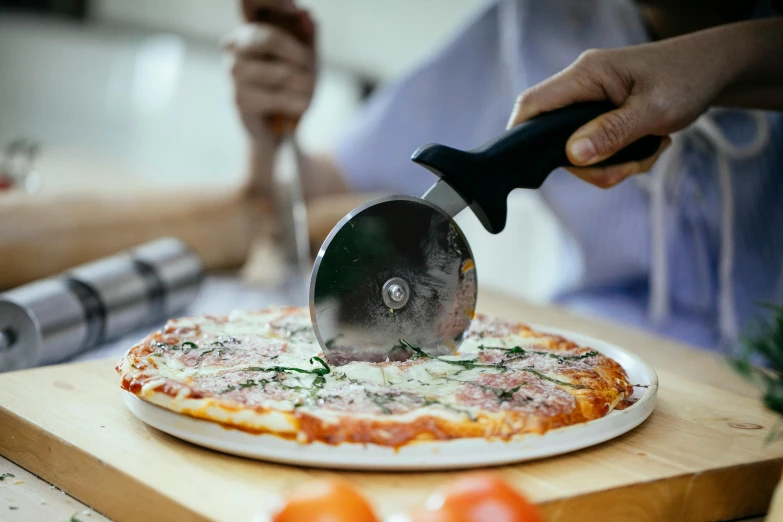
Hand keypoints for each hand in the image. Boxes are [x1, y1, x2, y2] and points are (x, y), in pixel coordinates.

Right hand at [223, 1, 315, 144]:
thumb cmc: (293, 88)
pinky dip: (294, 101)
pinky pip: (274, 96)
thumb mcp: (307, 60)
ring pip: (278, 72)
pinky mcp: (239, 99)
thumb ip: (308, 36)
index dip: (271, 1)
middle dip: (299, 55)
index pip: (247, 1)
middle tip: (312, 68)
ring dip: (302, 83)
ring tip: (309, 91)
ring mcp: (233, 72)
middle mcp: (234, 45)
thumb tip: (307, 14)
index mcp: (250, 28)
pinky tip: (302, 104)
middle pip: (267, 38)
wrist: (281, 130)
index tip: (295, 9)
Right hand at [506, 34, 739, 187]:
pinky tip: (648, 146)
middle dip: (590, 164)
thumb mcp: (653, 110)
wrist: (716, 70)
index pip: (533, 104)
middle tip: (628, 165)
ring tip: (649, 151)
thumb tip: (572, 156)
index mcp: (586, 75)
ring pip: (579, 151)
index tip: (530, 167)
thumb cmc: (687, 79)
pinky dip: (621, 159)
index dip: (521, 135)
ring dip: (612, 164)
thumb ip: (611, 133)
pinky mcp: (603, 116)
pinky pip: (597, 149)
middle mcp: (582, 87)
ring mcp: (591, 102)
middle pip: (555, 139)